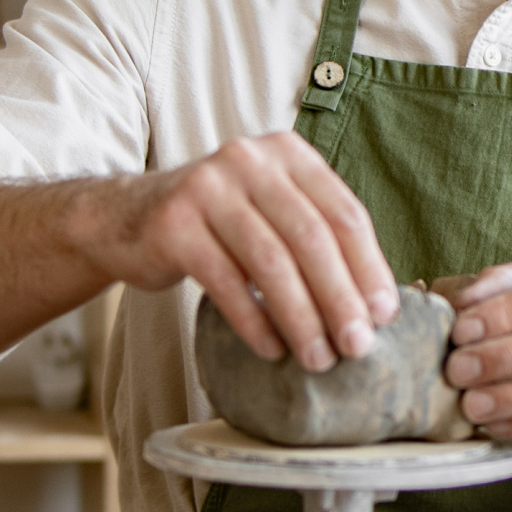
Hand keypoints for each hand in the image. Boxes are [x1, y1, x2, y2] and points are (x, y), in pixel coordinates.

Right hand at [82, 131, 398, 368]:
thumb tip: (377, 304)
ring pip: (271, 261)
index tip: (385, 315)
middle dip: (341, 298)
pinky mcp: (174, 223)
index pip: (344, 214)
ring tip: (318, 358)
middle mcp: (249, 160)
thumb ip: (318, 236)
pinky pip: (225, 280)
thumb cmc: (219, 225)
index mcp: (288, 153)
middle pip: (312, 238)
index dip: (370, 268)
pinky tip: (272, 349)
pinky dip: (254, 320)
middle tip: (359, 346)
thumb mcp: (272, 210)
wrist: (125, 219)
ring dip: (301, 317)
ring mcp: (207, 188)